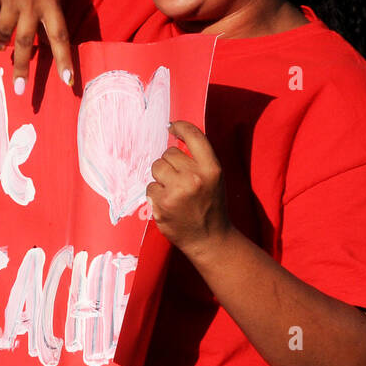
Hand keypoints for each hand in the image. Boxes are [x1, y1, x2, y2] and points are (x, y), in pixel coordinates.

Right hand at [0, 0, 74, 90]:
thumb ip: (49, 8)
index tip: (68, 82)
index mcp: (52, 0)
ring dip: (5, 40)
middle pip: (28, 42)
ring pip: (5, 31)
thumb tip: (43, 39)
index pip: (60, 36)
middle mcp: (32, 1)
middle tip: (20, 90)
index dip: (64, 60)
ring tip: (4, 45)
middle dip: (23, 69)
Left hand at [146, 122, 229, 257]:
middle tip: (181, 180)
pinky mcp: (161, 205)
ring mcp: (176, 192)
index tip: (172, 127)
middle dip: (171, 164)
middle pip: (169, 154)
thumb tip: (174, 133)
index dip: (180, 126)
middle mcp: (194, 178)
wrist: (210, 239)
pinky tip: (169, 204)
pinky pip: (150, 187)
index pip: (193, 136)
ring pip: (156, 167)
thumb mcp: (215, 178)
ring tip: (175, 192)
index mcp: (211, 168)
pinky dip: (157, 194)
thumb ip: (198, 158)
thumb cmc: (211, 205)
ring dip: (162, 177)